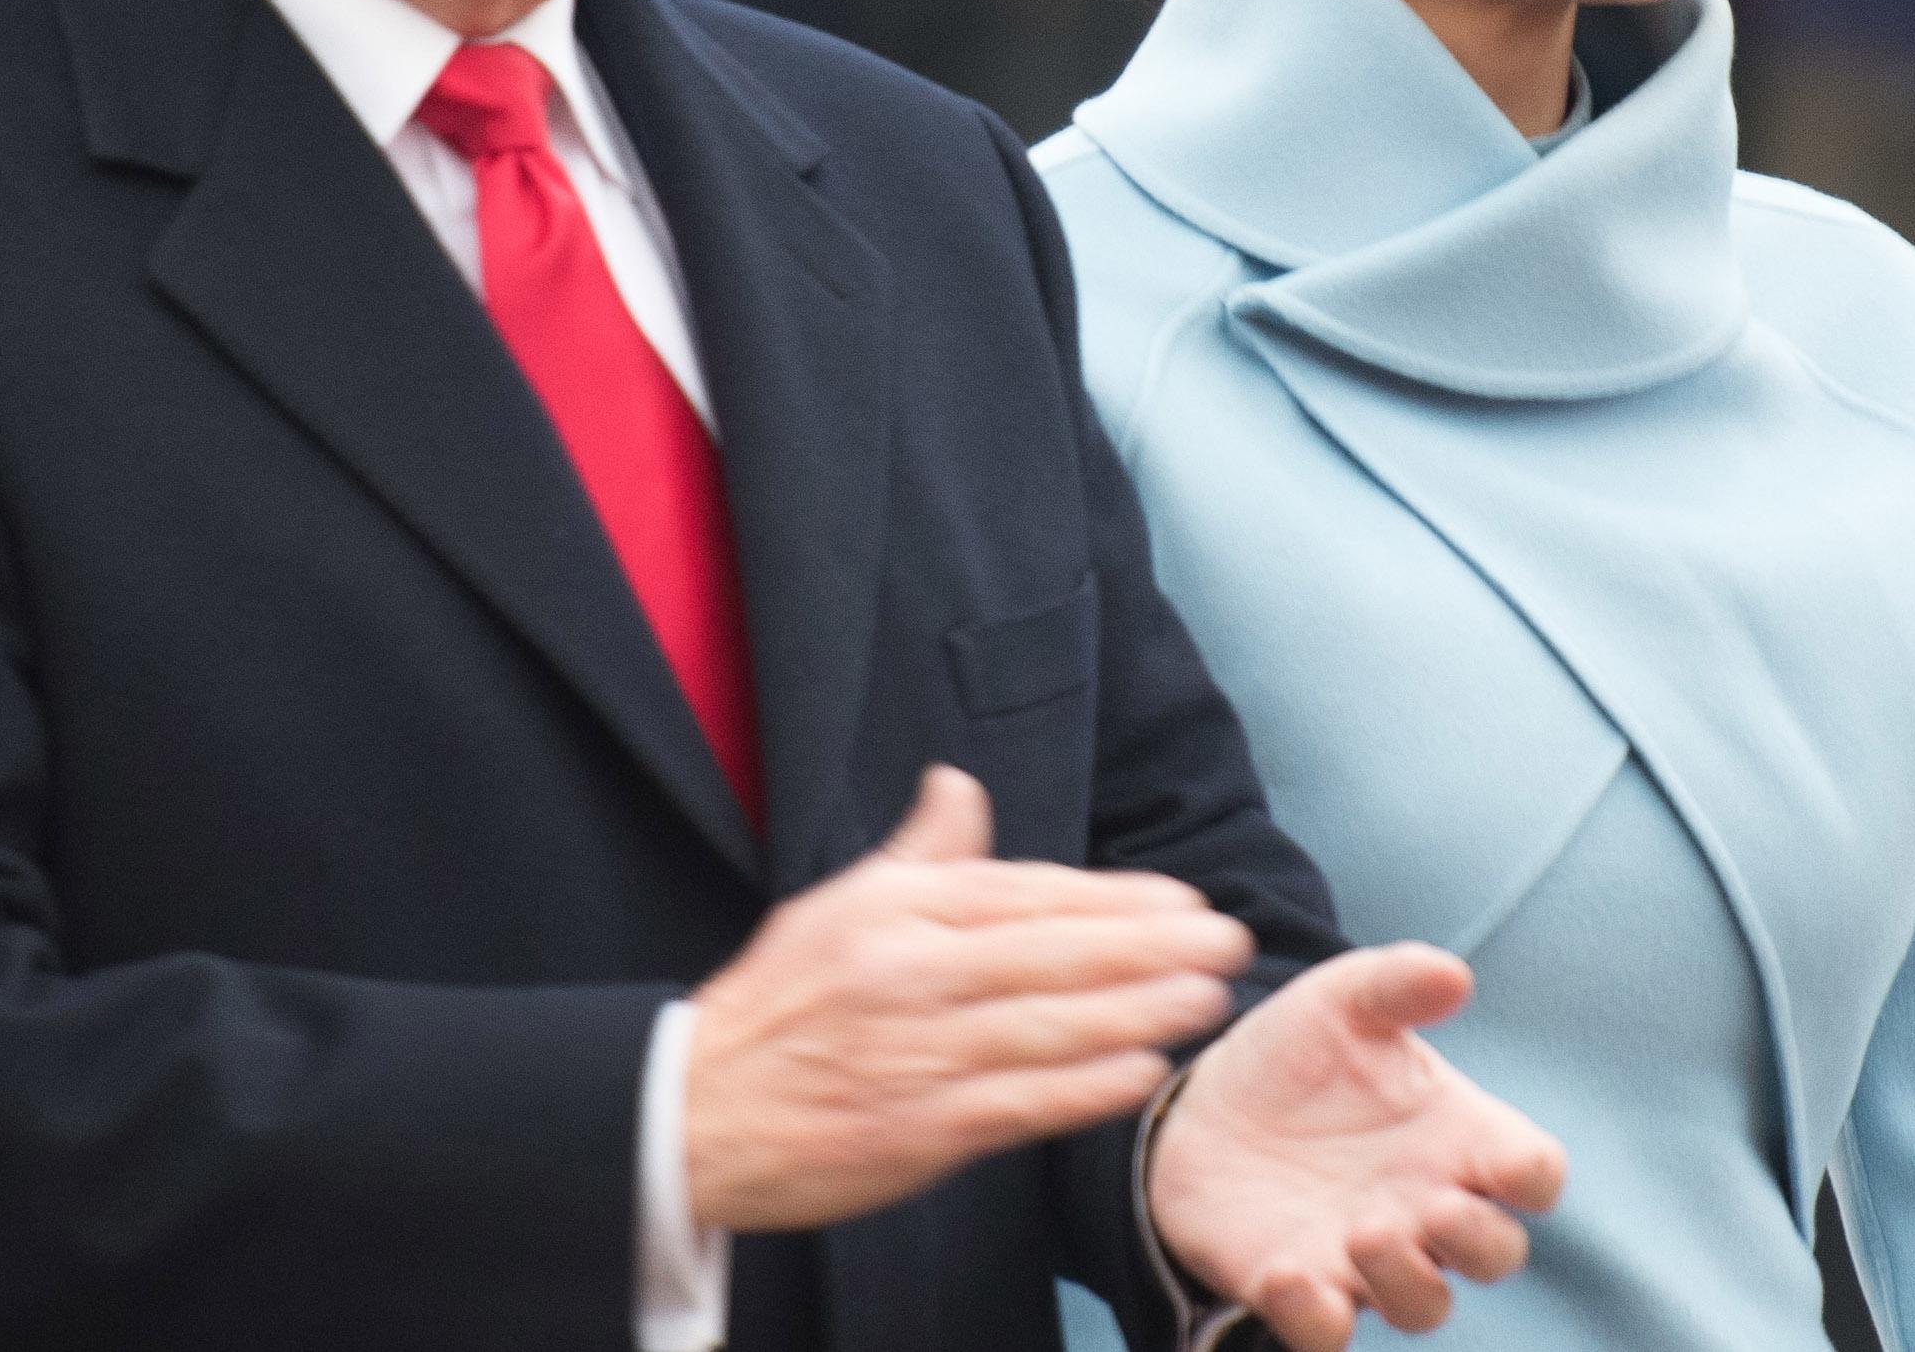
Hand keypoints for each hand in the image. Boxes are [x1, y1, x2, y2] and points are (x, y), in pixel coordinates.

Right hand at [682, 767, 1252, 1231]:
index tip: (1182, 901)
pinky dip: (1082, 1088)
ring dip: (1136, 1011)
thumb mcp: (837, 907)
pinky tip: (1141, 1072)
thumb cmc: (778, 1008)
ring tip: (1206, 999)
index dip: (1113, 899)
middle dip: (1149, 946)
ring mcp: (915, 1055)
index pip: (1026, 896)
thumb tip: (959, 784)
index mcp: (896, 914)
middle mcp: (911, 976)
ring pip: (1047, 1026)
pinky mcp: (915, 1130)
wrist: (690, 1113)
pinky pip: (1017, 1103)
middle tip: (1225, 939)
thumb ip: (919, 854)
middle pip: (1053, 954)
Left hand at [1149, 944, 1568, 1348]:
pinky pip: (1326, 1332)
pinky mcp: (1301, 1290)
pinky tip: (1286, 1273)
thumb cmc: (1302, 1054)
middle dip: (1476, 1240)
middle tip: (1432, 1205)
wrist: (1204, 1105)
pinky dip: (1315, 1316)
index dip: (1533, 1178)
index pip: (1533, 1173)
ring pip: (1423, 1305)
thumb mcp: (1344, 1002)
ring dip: (1405, 1280)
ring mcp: (1366, 1259)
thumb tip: (1453, 974)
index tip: (1509, 1166)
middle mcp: (1425, 1208)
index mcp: (1458, 1138)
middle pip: (1494, 1254)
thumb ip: (1397, 983)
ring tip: (1364, 1231)